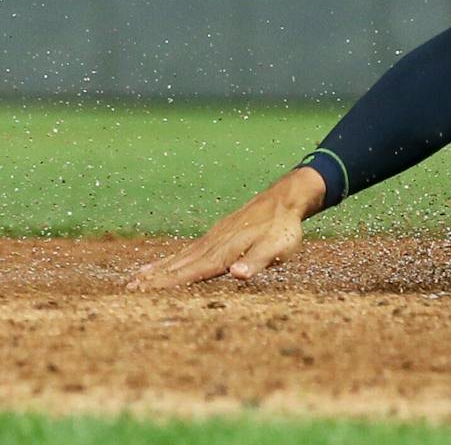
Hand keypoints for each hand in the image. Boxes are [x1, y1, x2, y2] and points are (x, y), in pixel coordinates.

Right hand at [126, 167, 325, 291]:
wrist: (284, 199)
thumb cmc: (283, 229)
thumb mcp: (278, 248)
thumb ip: (257, 261)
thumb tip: (236, 274)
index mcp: (225, 252)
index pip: (192, 272)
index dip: (168, 283)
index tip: (143, 293)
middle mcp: (213, 245)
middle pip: (178, 265)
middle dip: (152, 279)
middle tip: (125, 291)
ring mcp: (211, 238)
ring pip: (178, 257)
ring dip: (155, 269)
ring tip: (132, 280)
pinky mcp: (214, 235)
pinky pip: (186, 250)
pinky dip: (168, 259)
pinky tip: (159, 264)